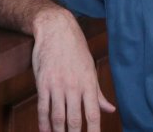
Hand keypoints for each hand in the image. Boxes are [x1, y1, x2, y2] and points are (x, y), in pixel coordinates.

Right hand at [31, 7, 116, 131]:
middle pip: (74, 120)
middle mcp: (74, 86)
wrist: (56, 29)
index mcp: (89, 84)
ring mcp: (57, 85)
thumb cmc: (76, 49)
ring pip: (57, 117)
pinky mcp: (43, 83)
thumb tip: (110, 110)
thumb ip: (98, 93)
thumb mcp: (90, 69)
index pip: (93, 114)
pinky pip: (43, 107)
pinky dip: (43, 123)